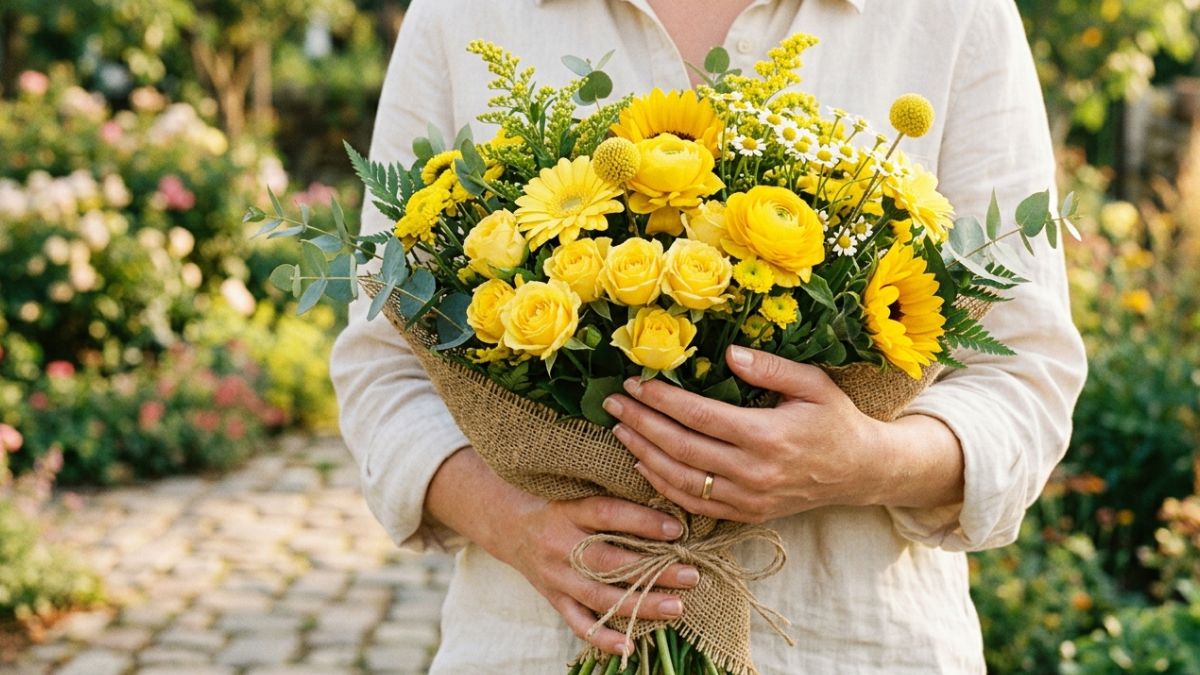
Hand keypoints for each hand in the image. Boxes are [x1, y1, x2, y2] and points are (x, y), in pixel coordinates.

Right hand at [490, 495, 700, 655]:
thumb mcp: (578, 494)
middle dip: (653, 572)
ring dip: (640, 605)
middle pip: (609, 562)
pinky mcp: (555, 599)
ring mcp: (556, 576)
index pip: (608, 514)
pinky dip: (602, 638)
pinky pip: (578, 623)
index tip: (678, 529)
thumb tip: (668, 509)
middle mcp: (561, 545)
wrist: (510, 527)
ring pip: (600, 596)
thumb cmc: (559, 507)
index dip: (642, 522)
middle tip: (690, 575)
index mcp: (569, 511)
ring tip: (677, 607)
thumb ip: (615, 500)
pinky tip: (629, 645)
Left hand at [602, 345, 964, 523]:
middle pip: (680, 447)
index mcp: (767, 436)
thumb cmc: (836, 420)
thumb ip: (770, 367)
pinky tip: (643, 463)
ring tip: (620, 429)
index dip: (662, 400)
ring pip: (680, 480)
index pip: (699, 416)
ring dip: (643, 453)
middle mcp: (753, 472)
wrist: (860, 472)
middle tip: (613, 402)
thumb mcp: (812, 383)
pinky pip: (694, 504)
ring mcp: (748, 498)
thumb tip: (728, 352)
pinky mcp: (745, 514)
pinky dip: (663, 485)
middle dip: (641, 422)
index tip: (635, 383)